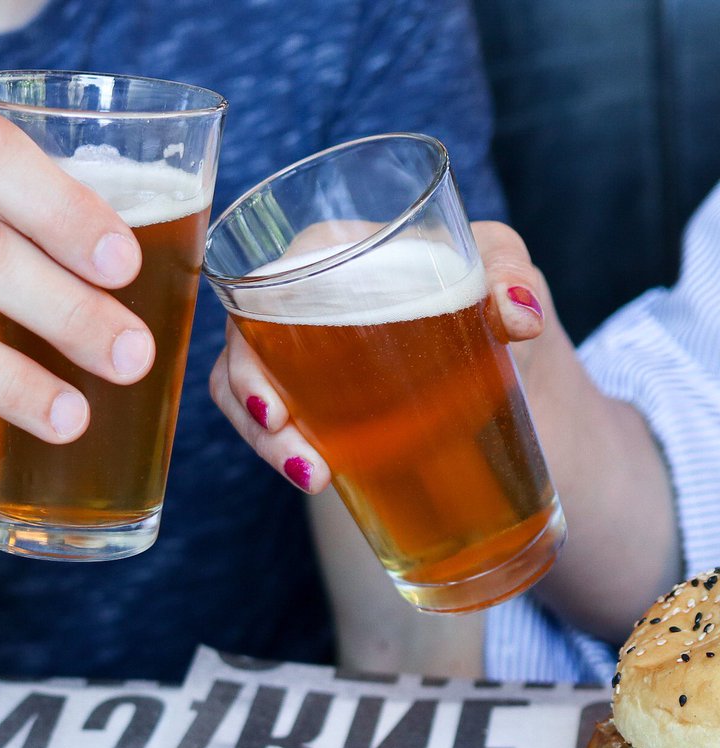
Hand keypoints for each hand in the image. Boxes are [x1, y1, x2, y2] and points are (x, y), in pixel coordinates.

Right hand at [207, 221, 547, 491]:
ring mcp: (303, 359)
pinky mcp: (311, 407)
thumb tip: (518, 314)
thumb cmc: (491, 310)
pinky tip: (315, 477)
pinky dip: (278, 451)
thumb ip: (513, 282)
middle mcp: (310, 302)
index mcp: (345, 254)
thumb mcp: (506, 281)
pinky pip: (269, 425)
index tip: (281, 356)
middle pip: (248, 335)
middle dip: (247, 388)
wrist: (513, 383)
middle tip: (280, 428)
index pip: (284, 269)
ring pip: (245, 388)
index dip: (262, 312)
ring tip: (311, 476)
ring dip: (262, 436)